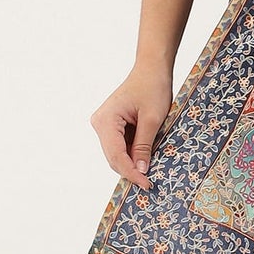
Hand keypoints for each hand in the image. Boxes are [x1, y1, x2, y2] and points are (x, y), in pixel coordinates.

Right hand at [90, 63, 174, 188]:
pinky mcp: (112, 125)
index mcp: (106, 120)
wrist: (151, 69)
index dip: (130, 172)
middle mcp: (100, 123)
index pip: (116, 155)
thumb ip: (144, 146)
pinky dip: (133, 153)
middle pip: (113, 157)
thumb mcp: (152, 119)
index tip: (146, 183)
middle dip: (130, 170)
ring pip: (117, 153)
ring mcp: (105, 124)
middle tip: (149, 183)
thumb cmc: (153, 87)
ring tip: (150, 172)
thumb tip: (141, 170)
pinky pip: (121, 145)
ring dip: (132, 163)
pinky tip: (146, 158)